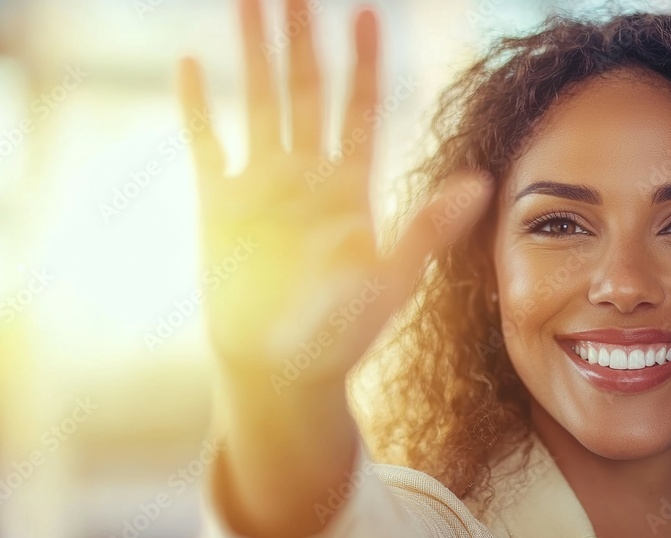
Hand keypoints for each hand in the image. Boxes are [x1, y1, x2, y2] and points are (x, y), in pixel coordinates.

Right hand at [176, 0, 492, 391]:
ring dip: (253, 55)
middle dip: (302, 38)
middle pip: (306, 91)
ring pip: (258, 104)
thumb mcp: (391, 280)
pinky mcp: (220, 206)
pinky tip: (189, 67)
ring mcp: (262, 187)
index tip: (366, 13)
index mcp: (350, 188)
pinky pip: (207, 146)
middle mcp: (307, 176)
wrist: (280, 369)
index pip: (360, 110)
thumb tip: (481, 182)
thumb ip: (428, 228)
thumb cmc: (341, 333)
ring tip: (249, 3)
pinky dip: (198, 109)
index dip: (364, 63)